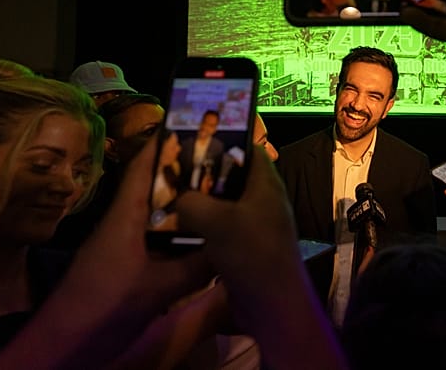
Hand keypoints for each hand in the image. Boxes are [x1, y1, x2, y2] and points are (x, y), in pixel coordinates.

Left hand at [0, 137, 212, 368]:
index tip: (191, 127)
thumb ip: (196, 267)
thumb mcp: (158, 288)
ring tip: (219, 198)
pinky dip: (179, 234)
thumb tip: (230, 247)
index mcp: (123, 217)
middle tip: (220, 165)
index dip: (164, 144)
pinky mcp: (126, 265)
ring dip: (184, 207)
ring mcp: (122, 245)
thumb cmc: (106, 307)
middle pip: (154, 188)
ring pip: (157, 215)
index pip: (142, 168)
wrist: (67, 343)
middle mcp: (122, 224)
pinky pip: (157, 239)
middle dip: (185, 175)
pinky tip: (203, 240)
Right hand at [176, 146, 347, 369]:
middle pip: (234, 178)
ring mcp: (257, 226)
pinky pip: (224, 229)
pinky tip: (181, 230)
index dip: (227, 142)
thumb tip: (177, 198)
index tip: (197, 140)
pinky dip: (205, 227)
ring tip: (172, 199)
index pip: (250, 150)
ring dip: (202, 204)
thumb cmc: (252, 253)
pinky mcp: (247, 248)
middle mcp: (264, 202)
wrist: (272, 305)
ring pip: (226, 205)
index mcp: (266, 185)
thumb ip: (192, 202)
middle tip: (176, 172)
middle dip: (206, 175)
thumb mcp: (216, 221)